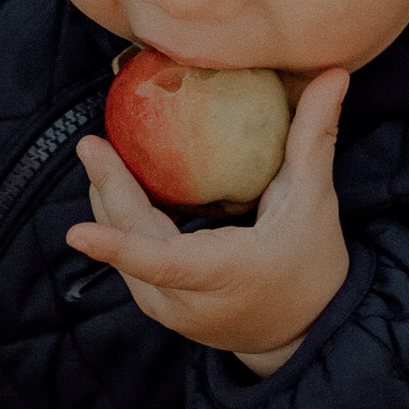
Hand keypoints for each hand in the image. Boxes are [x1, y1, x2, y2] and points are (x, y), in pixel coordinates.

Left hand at [67, 69, 352, 377]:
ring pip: (126, 253)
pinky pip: (131, 261)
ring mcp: (168, 309)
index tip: (75, 234)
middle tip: (90, 144)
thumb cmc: (311, 265)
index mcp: (224, 274)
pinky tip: (115, 184)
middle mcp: (186, 300)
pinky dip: (121, 222)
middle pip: (134, 242)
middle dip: (107, 190)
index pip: (162, 262)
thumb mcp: (315, 202)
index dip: (117, 247)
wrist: (303, 333)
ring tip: (97, 156)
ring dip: (109, 204)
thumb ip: (314, 138)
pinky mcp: (160, 307)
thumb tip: (333, 74)